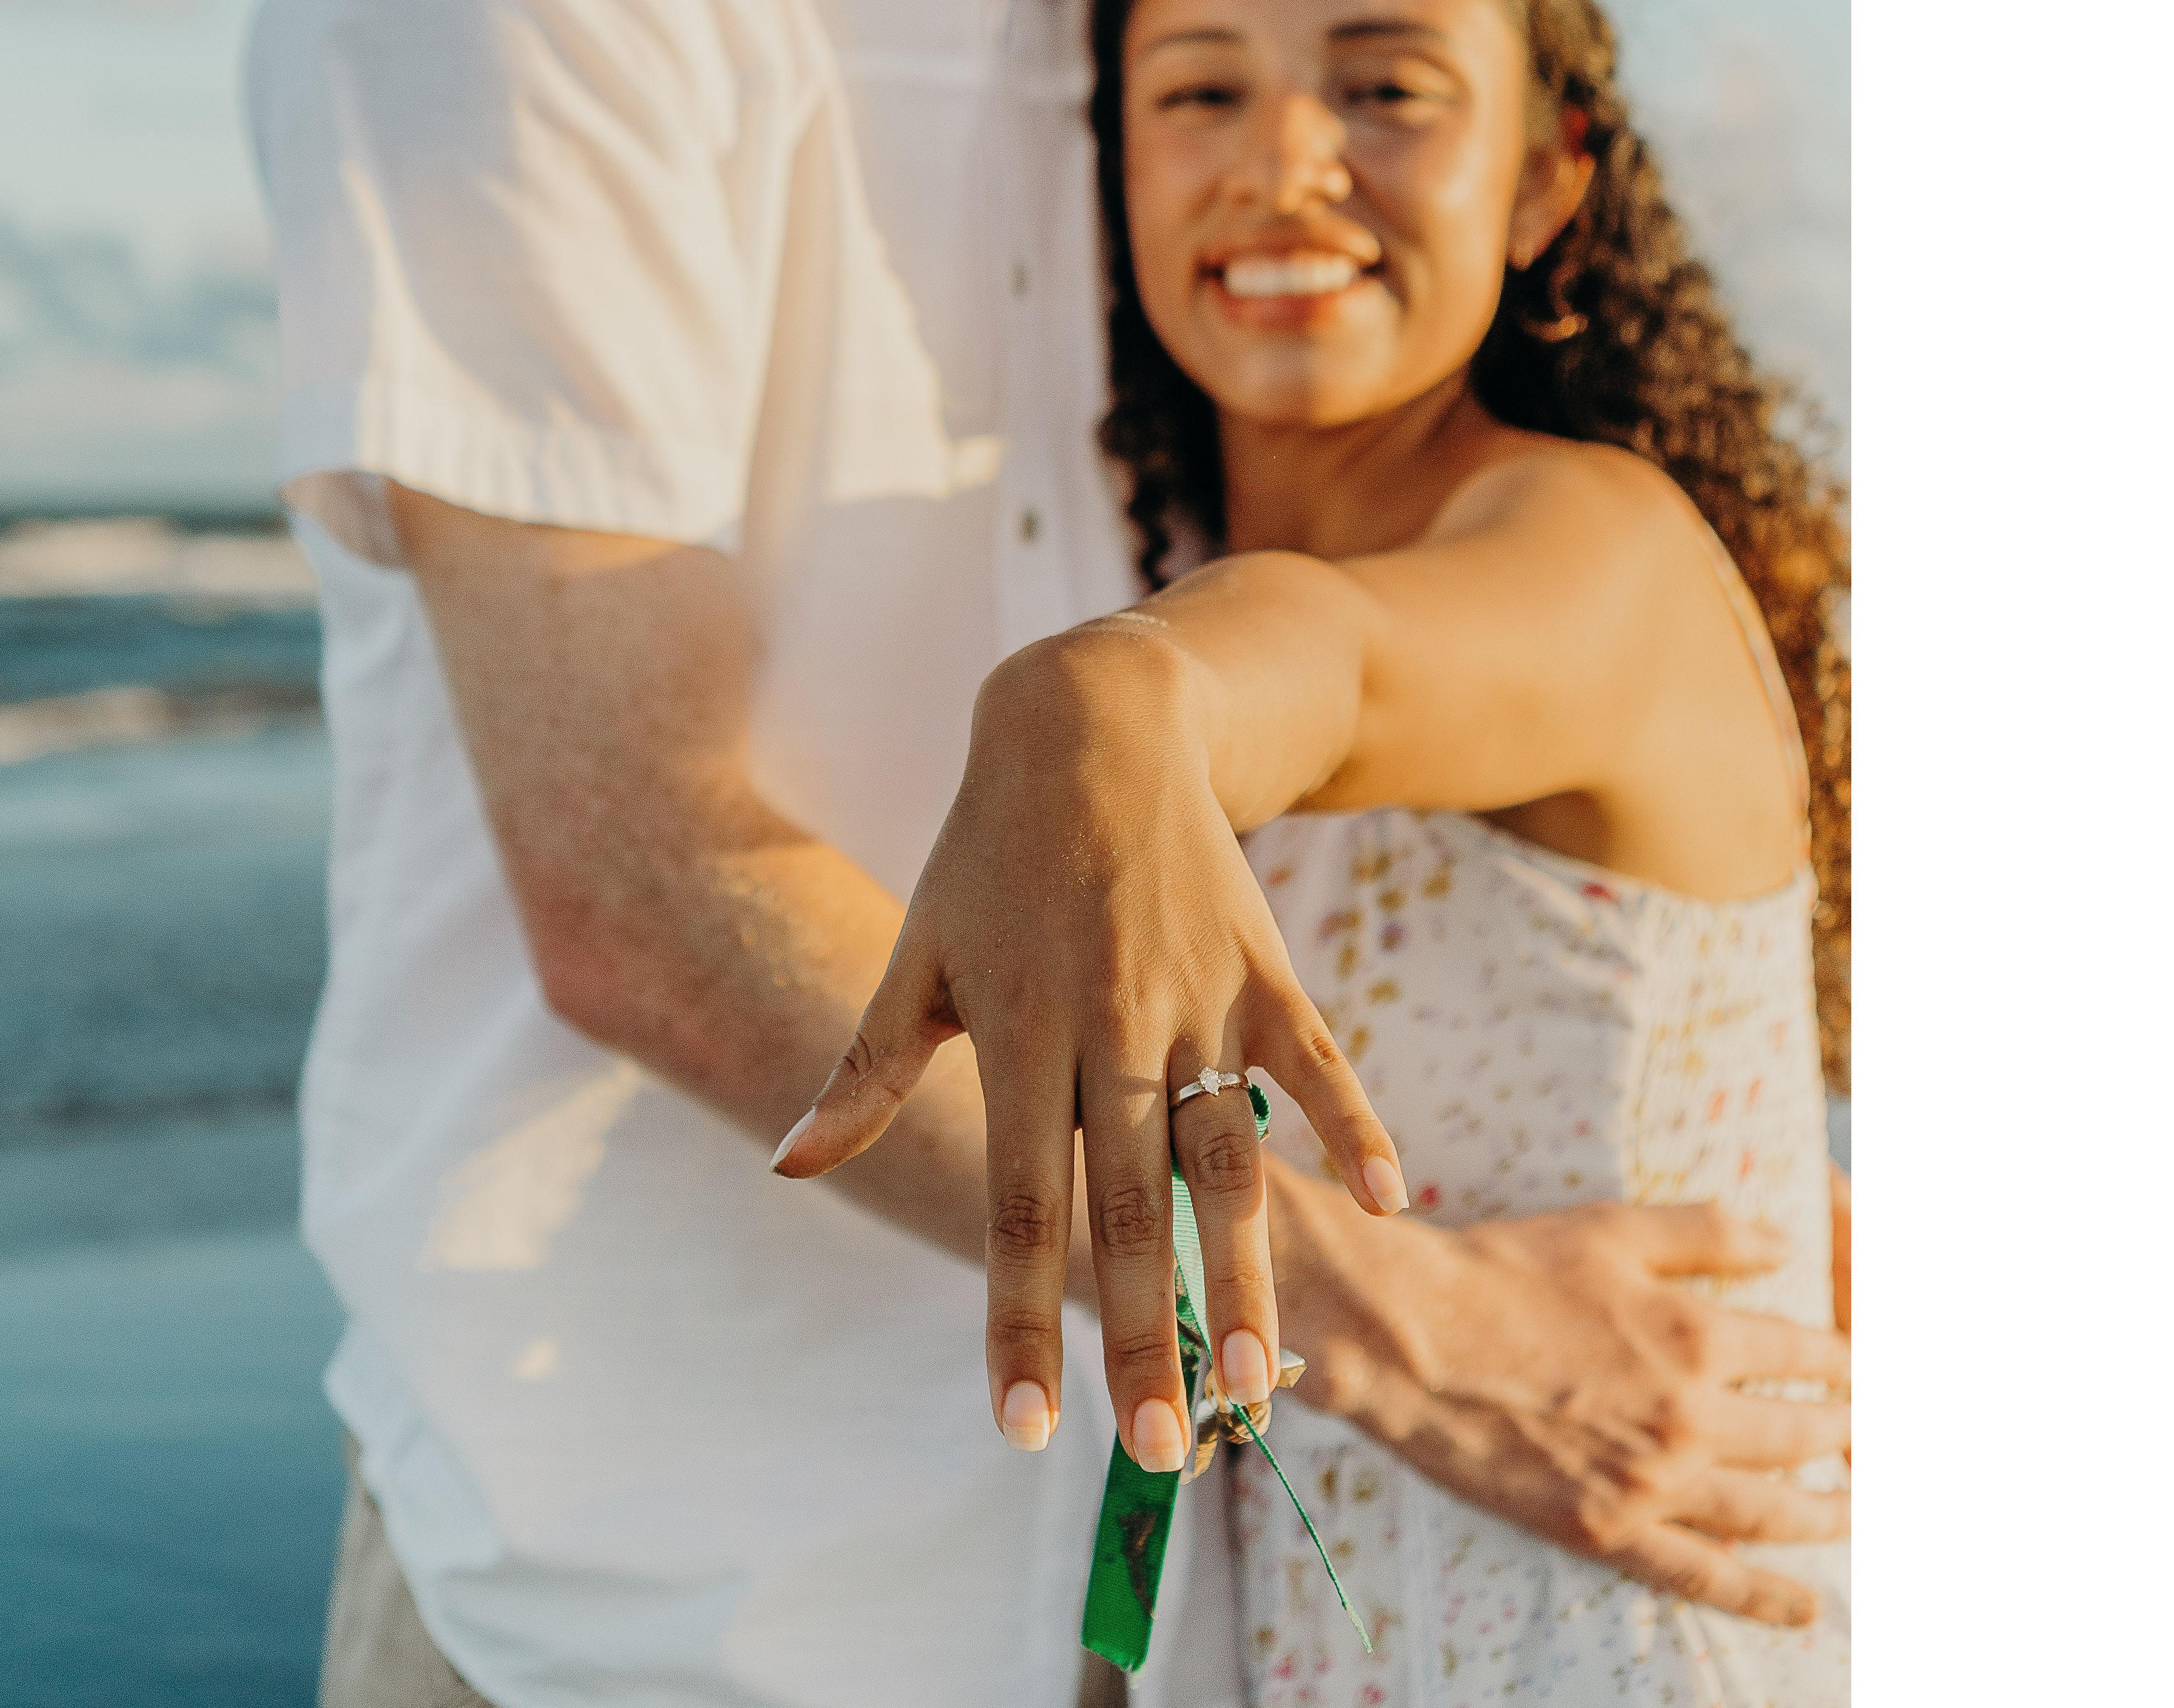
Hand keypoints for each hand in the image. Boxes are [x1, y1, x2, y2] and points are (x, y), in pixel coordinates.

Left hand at [772, 622, 1405, 1466]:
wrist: (1090, 721)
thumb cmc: (986, 850)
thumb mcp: (916, 952)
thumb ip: (863, 1069)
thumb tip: (787, 1165)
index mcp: (1018, 1034)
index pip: (1017, 1206)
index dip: (1017, 1318)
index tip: (1025, 1426)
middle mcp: (1110, 1026)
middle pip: (1130, 1209)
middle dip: (1146, 1336)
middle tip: (1165, 1452)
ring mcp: (1197, 997)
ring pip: (1228, 1160)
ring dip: (1251, 1276)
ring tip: (1268, 1386)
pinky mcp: (1262, 967)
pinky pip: (1316, 1062)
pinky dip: (1355, 1129)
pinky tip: (1386, 1206)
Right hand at [1273, 1171, 1851, 1627]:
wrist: (1413, 1338)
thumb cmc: (1506, 1270)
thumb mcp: (1611, 1228)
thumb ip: (1707, 1235)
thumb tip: (1788, 1246)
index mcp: (1695, 1336)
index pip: (1805, 1356)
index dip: (1846, 1363)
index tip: (1869, 1369)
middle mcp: (1691, 1417)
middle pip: (1801, 1435)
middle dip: (1847, 1434)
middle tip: (1872, 1439)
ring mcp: (1654, 1483)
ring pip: (1770, 1510)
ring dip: (1826, 1512)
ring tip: (1855, 1510)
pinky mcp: (1610, 1530)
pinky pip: (1705, 1577)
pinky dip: (1762, 1596)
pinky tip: (1804, 1605)